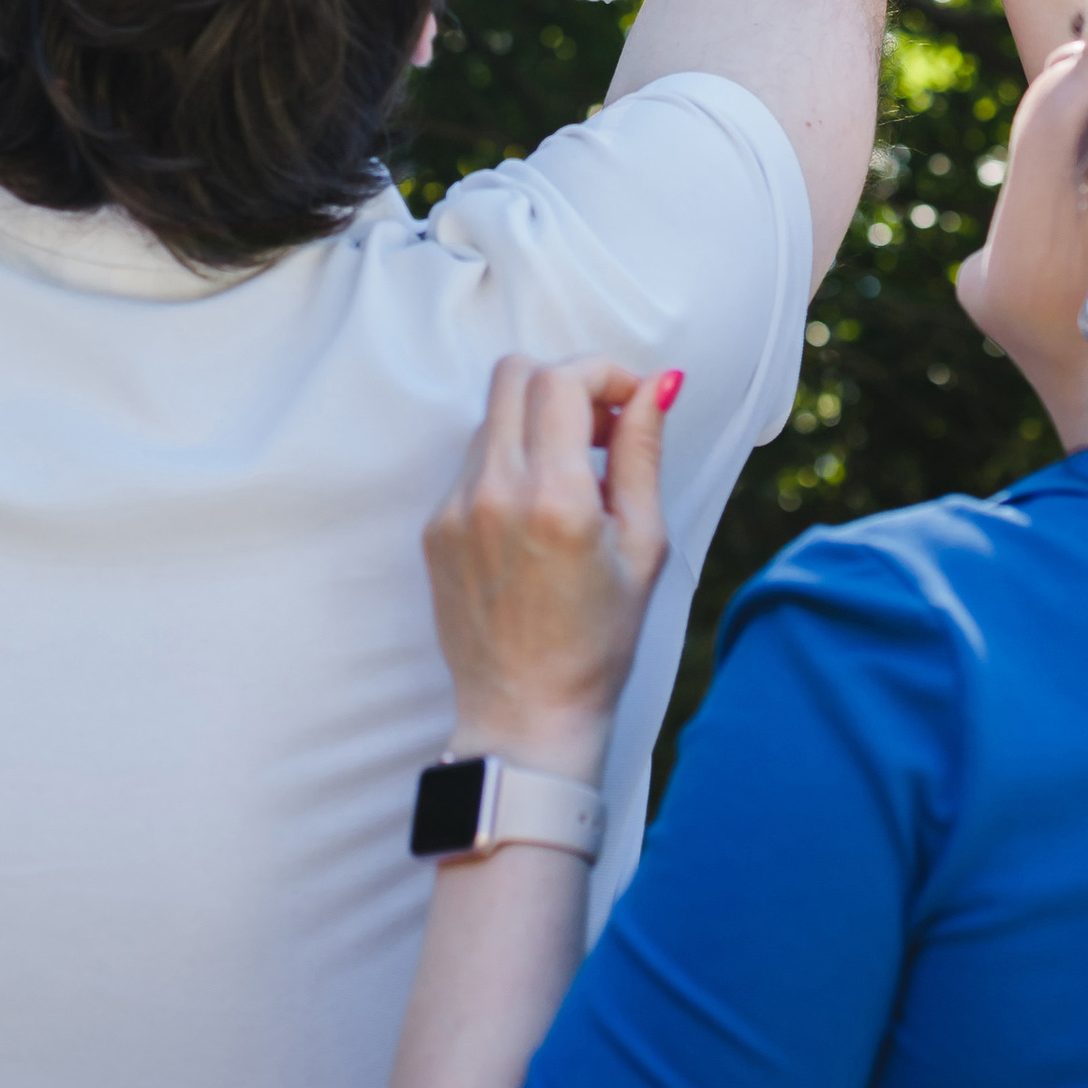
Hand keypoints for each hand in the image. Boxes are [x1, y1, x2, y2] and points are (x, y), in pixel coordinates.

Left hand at [422, 357, 677, 776]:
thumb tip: (654, 386)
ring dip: (536, 423)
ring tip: (575, 479)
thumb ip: (641, 454)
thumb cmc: (598, 642)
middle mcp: (493, 493)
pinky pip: (471, 463)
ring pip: (491, 416)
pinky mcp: (434, 528)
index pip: (562, 380)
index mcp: (554, 499)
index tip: (631, 401)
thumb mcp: (644, 546)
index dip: (604, 373)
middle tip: (601, 427)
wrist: (527, 715)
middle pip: (514, 374)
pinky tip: (537, 514)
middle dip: (565, 382)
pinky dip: (509, 463)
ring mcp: (454, 510)